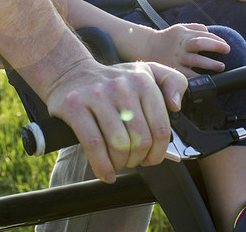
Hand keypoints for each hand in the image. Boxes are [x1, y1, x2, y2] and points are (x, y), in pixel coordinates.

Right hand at [44, 59, 186, 182]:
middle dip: (139, 159)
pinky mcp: (75, 106)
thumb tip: (176, 106)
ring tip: (118, 163)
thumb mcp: (147, 71)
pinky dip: (102, 166)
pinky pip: (93, 144)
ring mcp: (97, 95)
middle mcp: (122, 86)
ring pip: (118, 144)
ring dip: (121, 163)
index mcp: (142, 81)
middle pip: (140, 140)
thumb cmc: (113, 80)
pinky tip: (106, 173)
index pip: (160, 128)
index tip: (152, 158)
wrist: (70, 73)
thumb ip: (173, 82)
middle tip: (133, 160)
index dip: (159, 152)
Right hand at [148, 23, 230, 77]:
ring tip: (221, 66)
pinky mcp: (173, 69)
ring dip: (210, 64)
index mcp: (185, 35)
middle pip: (200, 43)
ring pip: (195, 60)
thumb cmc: (168, 38)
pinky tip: (206, 80)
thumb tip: (211, 33)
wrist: (148, 47)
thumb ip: (196, 28)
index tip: (226, 46)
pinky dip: (197, 77)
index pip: (204, 35)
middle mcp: (182, 45)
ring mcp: (177, 58)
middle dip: (215, 46)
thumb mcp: (180, 28)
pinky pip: (187, 74)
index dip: (216, 40)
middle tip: (227, 50)